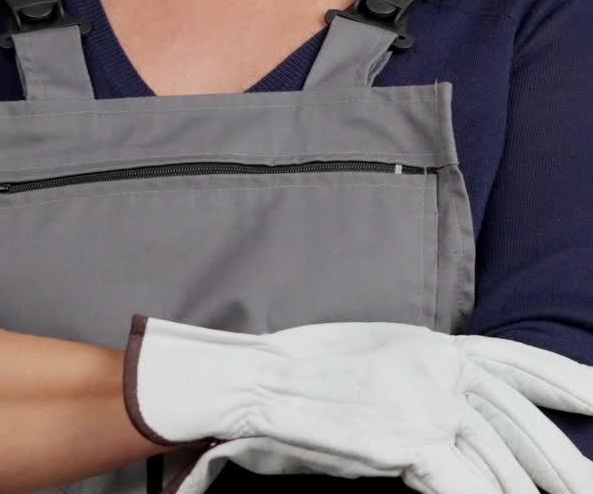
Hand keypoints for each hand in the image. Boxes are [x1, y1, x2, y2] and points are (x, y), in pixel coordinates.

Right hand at [124, 314, 592, 493]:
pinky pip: (467, 484)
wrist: (260, 381)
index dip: (565, 380)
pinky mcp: (410, 440)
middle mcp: (441, 367)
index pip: (519, 362)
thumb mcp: (383, 359)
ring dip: (531, 490)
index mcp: (438, 344)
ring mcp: (427, 403)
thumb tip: (467, 410)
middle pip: (521, 420)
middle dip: (562, 459)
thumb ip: (430, 375)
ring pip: (502, 461)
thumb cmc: (312, 374)